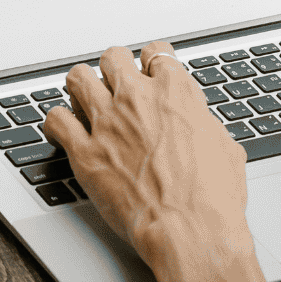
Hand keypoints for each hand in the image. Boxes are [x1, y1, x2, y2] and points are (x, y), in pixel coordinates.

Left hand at [43, 41, 253, 275]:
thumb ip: (203, 123)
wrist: (191, 230)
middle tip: (114, 83)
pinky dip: (56, 122)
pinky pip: (56, 120)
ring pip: (78, 78)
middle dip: (114, 68)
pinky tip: (62, 129)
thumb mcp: (224, 145)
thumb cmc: (213, 196)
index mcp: (175, 93)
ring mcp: (107, 123)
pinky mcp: (85, 152)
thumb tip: (198, 122)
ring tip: (83, 98)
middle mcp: (137, 99)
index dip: (150, 60)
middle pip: (113, 57)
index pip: (155, 52)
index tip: (147, 69)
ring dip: (81, 86)